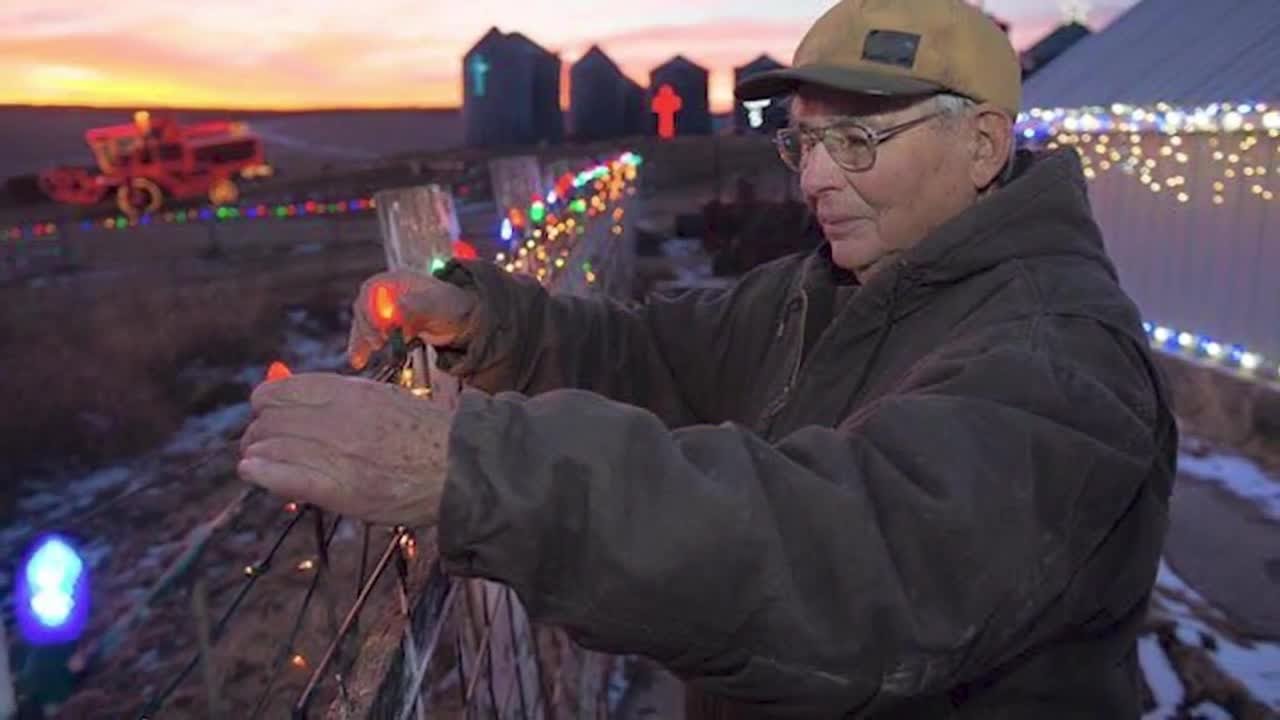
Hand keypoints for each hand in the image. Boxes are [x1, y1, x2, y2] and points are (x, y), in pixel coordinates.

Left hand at [237, 372, 450, 526]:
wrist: (459, 467)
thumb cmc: (424, 432)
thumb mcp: (381, 397)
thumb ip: (339, 396)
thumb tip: (295, 393)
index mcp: (346, 392)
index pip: (276, 393)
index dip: (265, 405)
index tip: (268, 416)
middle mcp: (335, 418)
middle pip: (267, 422)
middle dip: (258, 434)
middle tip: (261, 445)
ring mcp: (336, 453)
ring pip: (268, 448)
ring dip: (259, 455)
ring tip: (262, 463)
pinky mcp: (339, 489)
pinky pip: (283, 477)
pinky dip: (261, 474)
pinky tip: (253, 473)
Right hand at [347, 270, 477, 369]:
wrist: (464, 323)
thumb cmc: (454, 308)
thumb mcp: (438, 305)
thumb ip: (418, 305)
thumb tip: (397, 308)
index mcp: (398, 281)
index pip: (372, 290)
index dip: (371, 308)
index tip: (381, 327)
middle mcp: (389, 294)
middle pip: (365, 307)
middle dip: (366, 327)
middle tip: (378, 344)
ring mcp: (388, 311)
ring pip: (365, 324)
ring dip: (360, 341)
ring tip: (360, 360)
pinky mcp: (390, 328)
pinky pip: (371, 336)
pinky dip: (364, 348)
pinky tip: (358, 361)